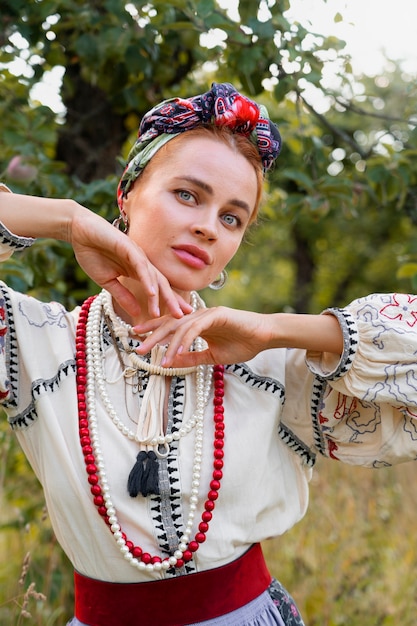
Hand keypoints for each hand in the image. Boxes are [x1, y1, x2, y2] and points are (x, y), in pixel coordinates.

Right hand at [70, 207, 191, 319]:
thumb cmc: (92, 253)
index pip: (157, 289)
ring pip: (154, 277)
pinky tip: (152, 293)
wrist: (79, 232)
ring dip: (162, 295)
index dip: (168, 303)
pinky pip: (141, 266)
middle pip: (162, 284)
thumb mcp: (107, 282)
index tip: (179, 317)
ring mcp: (137, 255)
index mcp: (137, 271)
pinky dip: (147, 280)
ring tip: (170, 311)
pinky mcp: (129, 247)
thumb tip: (136, 313)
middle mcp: (142, 263)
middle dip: (173, 300)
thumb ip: (123, 296)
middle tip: (184, 316)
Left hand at [133, 306, 272, 366]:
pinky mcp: (217, 315)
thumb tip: (173, 362)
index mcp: (197, 323)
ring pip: (180, 327)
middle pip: (170, 324)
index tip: (138, 339)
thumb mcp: (213, 356)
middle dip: (152, 336)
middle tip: (137, 348)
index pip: (171, 325)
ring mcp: (207, 314)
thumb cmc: (243, 344)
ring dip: (167, 343)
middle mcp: (199, 316)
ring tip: (156, 357)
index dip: (153, 331)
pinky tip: (177, 351)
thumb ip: (193, 358)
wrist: (265, 337)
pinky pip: (195, 328)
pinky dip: (184, 340)